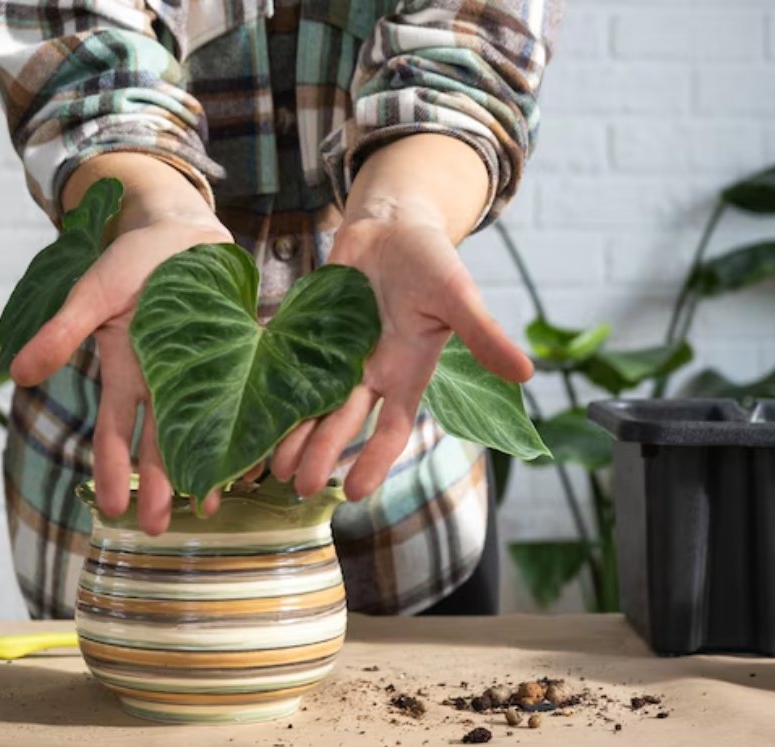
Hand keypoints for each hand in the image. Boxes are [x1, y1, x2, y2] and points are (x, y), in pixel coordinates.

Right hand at [9, 154, 231, 534]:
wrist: (179, 227)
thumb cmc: (130, 259)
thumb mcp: (92, 292)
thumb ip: (62, 333)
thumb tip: (17, 375)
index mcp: (128, 370)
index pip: (114, 430)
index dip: (111, 469)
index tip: (112, 510)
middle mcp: (164, 379)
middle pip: (160, 441)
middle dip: (159, 485)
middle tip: (158, 530)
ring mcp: (202, 369)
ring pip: (202, 428)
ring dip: (203, 467)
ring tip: (210, 510)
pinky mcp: (238, 353)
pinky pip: (246, 396)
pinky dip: (252, 425)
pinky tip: (261, 455)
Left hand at [271, 134, 532, 501]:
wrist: (391, 225)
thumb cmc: (431, 261)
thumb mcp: (459, 296)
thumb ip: (485, 336)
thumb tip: (528, 372)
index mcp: (406, 371)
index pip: (393, 428)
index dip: (375, 460)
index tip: (356, 493)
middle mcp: (368, 371)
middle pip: (342, 423)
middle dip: (321, 454)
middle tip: (298, 487)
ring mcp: (335, 354)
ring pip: (310, 402)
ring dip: (292, 433)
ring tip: (269, 465)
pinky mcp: (308, 332)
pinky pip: (285, 365)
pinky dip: (268, 387)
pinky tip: (246, 410)